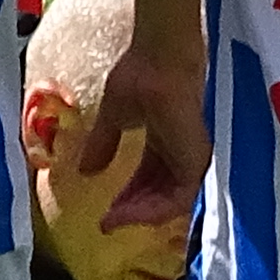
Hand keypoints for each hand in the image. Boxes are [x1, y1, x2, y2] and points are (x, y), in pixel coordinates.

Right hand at [61, 41, 210, 241]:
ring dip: (138, 215)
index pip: (149, 180)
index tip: (104, 215)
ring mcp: (190, 157)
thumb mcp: (113, 115)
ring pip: (168, 203)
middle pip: (157, 195)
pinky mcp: (194, 160)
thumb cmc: (140, 73)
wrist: (158, 56)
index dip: (127, 200)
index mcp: (165, 140)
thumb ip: (103, 144)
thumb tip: (84, 170)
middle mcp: (180, 153)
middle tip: (106, 223)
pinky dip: (152, 210)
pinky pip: (176, 199)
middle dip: (130, 212)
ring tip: (112, 220)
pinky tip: (127, 213)